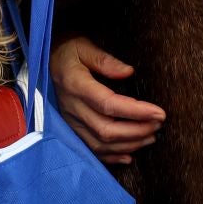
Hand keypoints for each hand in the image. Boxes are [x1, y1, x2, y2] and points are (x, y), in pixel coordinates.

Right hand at [51, 35, 164, 163]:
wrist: (43, 63)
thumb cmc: (66, 52)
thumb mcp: (83, 47)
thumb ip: (105, 60)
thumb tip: (129, 72)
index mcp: (76, 85)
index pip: (109, 104)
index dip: (136, 111)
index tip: (159, 112)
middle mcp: (72, 108)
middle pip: (106, 130)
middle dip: (137, 131)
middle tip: (159, 124)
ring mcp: (70, 122)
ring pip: (100, 143)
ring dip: (128, 144)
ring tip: (151, 137)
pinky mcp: (70, 130)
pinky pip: (90, 149)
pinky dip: (111, 157)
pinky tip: (129, 155)